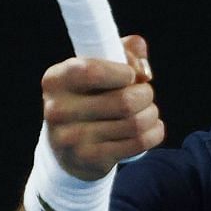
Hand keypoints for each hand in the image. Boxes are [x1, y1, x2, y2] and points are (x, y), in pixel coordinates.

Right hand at [40, 34, 162, 179]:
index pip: (92, 71)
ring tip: (147, 111)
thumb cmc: (89, 97)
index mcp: (56, 80)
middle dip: (145, 94)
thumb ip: (123, 52)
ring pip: (135, 122)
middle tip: (144, 94)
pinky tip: (151, 127)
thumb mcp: (97, 68)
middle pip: (125, 100)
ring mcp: (71, 138)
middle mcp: (57, 110)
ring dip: (151, 113)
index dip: (123, 71)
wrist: (68, 148)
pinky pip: (139, 142)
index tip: (131, 75)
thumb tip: (143, 67)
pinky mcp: (89, 159)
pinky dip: (154, 132)